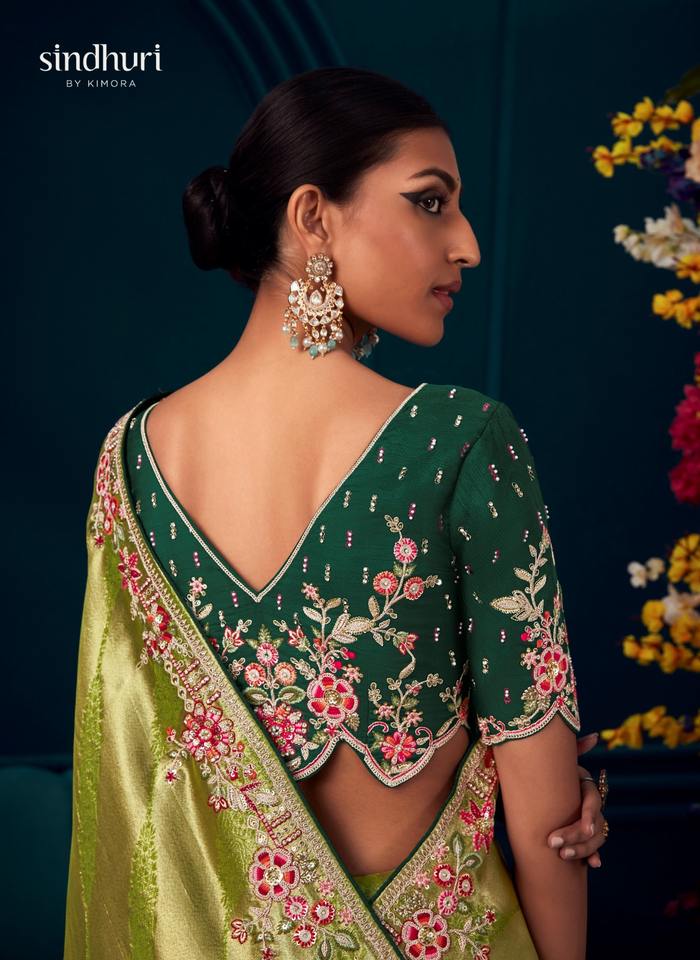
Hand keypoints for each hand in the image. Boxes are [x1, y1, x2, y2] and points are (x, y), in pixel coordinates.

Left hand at [546, 731, 605, 867]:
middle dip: (576, 836)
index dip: (588, 814)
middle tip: (554, 844)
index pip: (593, 801)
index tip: (583, 827)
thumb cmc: (543, 770)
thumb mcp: (554, 760)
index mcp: (584, 785)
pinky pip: (592, 847)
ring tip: (562, 855)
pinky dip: (593, 856)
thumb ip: (573, 750)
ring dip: (583, 848)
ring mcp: (588, 820)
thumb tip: (595, 736)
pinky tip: (593, 865)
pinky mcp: (580, 833)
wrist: (532, 788)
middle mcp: (590, 804)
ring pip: (596, 838)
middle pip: (594, 824)